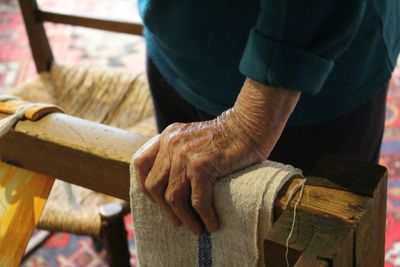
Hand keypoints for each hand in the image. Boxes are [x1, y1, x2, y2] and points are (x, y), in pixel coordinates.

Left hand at [134, 78, 299, 234]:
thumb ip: (178, 153)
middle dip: (164, 209)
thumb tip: (170, 186)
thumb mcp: (193, 138)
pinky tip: (212, 224)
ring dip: (185, 218)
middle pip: (153, 185)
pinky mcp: (201, 165)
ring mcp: (185, 154)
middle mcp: (172, 143)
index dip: (143, 186)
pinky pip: (197, 200)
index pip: (140, 163)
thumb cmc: (227, 137)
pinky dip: (204, 217)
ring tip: (196, 229)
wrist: (249, 126)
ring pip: (173, 197)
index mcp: (168, 137)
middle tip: (178, 223)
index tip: (156, 202)